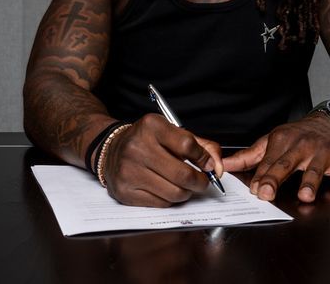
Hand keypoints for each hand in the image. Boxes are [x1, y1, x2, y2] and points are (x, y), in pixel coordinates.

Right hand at [102, 113, 222, 206]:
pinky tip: (168, 189)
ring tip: (185, 185)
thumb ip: (199, 145)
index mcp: (151, 126)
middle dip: (200, 181)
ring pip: (174, 193)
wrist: (112, 150)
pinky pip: (161, 204)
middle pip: (183, 174)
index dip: (204, 158)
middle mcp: (138, 147)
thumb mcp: (171, 132)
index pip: (187, 145)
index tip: (209, 164)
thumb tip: (217, 166)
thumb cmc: (147, 141)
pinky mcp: (126, 192)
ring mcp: (130, 171)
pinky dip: (171, 200)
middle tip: (203, 181)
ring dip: (187, 193)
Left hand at [222, 114, 329, 202]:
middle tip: (267, 193)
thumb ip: (249, 156)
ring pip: (314, 169)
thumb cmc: (297, 136)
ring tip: (305, 195)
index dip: (261, 177)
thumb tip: (224, 165)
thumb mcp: (271, 141)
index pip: (268, 162)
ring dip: (310, 182)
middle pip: (286, 164)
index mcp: (282, 141)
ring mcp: (321, 153)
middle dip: (275, 178)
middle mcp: (301, 146)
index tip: (255, 190)